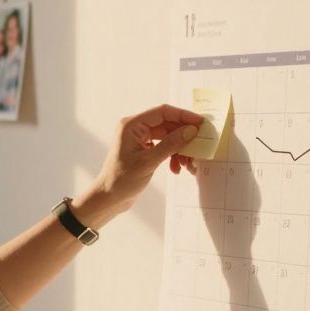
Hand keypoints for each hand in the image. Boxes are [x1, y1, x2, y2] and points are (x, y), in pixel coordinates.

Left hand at [80, 104, 203, 221]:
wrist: (109, 198)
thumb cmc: (121, 180)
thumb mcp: (148, 161)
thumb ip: (171, 144)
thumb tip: (190, 130)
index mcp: (131, 125)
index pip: (162, 112)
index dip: (183, 115)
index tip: (200, 123)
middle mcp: (135, 128)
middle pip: (167, 124)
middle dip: (183, 136)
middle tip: (198, 146)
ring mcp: (140, 139)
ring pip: (168, 137)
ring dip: (179, 149)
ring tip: (187, 164)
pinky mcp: (144, 150)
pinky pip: (164, 147)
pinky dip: (172, 156)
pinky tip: (176, 168)